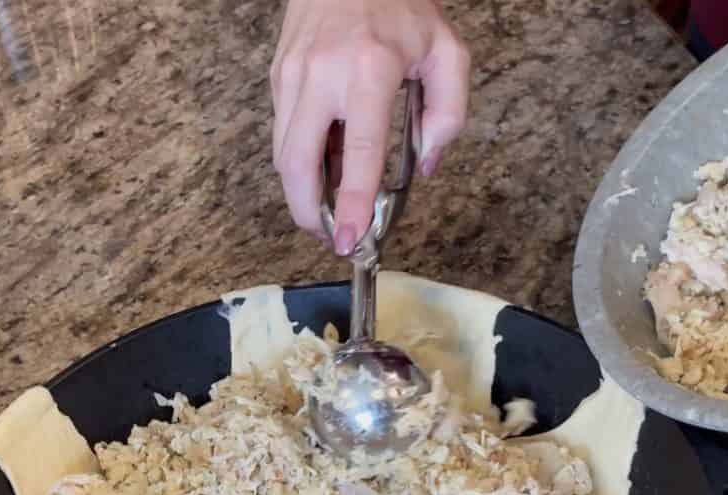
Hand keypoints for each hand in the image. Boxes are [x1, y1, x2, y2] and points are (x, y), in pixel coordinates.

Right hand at [271, 0, 469, 254]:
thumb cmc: (398, 4)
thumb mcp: (446, 51)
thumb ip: (449, 114)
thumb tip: (426, 164)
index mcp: (369, 72)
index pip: (358, 154)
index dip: (351, 204)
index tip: (350, 239)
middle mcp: (323, 75)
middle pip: (298, 166)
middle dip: (309, 214)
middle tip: (331, 235)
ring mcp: (293, 76)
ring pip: (284, 157)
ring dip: (303, 191)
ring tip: (330, 204)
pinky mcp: (278, 77)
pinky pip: (284, 134)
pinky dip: (301, 161)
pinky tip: (325, 164)